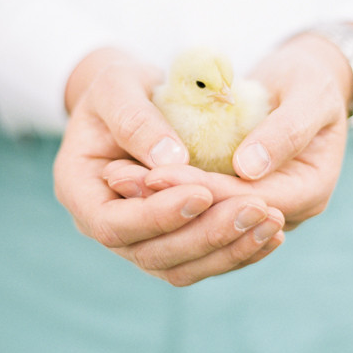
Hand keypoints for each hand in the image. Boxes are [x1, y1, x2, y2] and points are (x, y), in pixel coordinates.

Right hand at [53, 47, 284, 285]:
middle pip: (153, 255)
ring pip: (182, 268)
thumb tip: (171, 160)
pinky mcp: (173, 239)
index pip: (114, 225)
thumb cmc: (120, 87)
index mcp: (80, 192)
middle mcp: (107, 225)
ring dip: (229, 250)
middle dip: (206, 236)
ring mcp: (140, 239)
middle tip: (256, 208)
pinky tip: (272, 234)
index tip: (204, 191)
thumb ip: (135, 120)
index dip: (158, 215)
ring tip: (272, 222)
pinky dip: (238, 251)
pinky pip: (203, 259)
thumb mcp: (118, 85)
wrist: (136, 100)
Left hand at [106, 28, 352, 230]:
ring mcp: (258, 212)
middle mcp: (285, 213)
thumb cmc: (310, 81)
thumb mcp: (307, 94)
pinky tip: (134, 180)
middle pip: (222, 222)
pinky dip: (167, 199)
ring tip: (121, 180)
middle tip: (124, 178)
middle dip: (172, 203)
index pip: (249, 202)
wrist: (305, 83)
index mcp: (310, 190)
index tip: (157, 171)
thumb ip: (284, 131)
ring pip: (205, 226)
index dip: (203, 190)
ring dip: (162, 206)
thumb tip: (247, 168)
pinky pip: (200, 213)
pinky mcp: (235, 203)